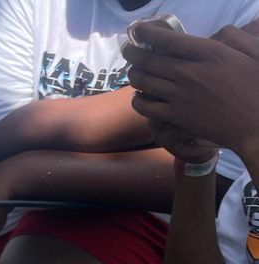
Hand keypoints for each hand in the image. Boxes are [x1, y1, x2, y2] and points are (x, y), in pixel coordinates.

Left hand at [124, 25, 258, 161]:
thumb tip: (214, 35)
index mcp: (211, 53)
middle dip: (132, 52)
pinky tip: (138, 96)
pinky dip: (138, 100)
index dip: (147, 32)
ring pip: (143, 81)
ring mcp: (181, 96)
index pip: (169, 39)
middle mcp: (191, 73)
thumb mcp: (254, 53)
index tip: (138, 29)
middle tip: (127, 48)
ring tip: (131, 70)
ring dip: (132, 74)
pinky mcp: (177, 117)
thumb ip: (233, 38)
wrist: (258, 125)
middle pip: (149, 59)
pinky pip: (146, 107)